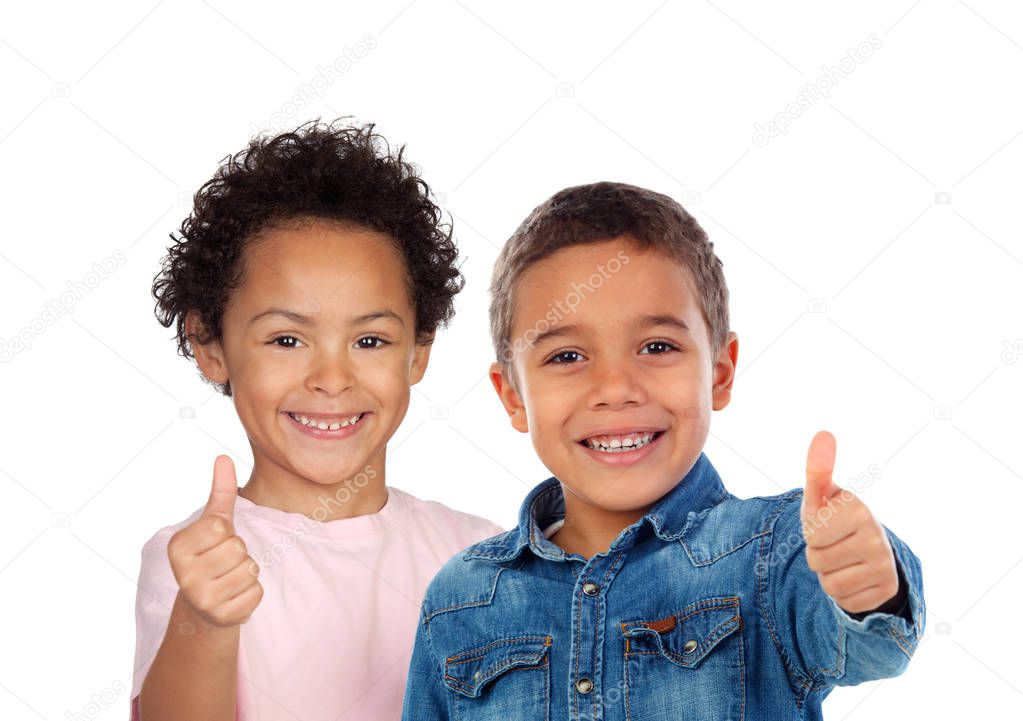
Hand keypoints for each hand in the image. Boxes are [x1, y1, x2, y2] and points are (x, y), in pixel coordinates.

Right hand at [167, 456, 262, 626]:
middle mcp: (184, 575)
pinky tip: (234, 596)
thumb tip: (223, 457)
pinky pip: (256, 593)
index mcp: (177, 547)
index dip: (226, 532)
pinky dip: (252, 593)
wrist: (203, 606)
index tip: (213, 543)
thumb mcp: (214, 523)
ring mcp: (202, 599)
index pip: (221, 526)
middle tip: (223, 563)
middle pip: (238, 548)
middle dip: (238, 553)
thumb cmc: (211, 555)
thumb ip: (221, 491)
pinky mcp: (222, 618)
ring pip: (249, 569)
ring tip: (228, 578)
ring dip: (246, 572)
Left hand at [801, 431, 898, 613]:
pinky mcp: (886, 591)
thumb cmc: (835, 517)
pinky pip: (845, 602)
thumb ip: (818, 469)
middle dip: (818, 555)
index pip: (812, 537)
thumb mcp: (822, 496)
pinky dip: (843, 593)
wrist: (865, 547)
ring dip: (828, 575)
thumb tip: (823, 434)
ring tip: (842, 559)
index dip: (811, 533)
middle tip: (834, 543)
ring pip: (829, 585)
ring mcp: (885, 566)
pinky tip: (854, 576)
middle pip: (817, 562)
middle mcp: (876, 537)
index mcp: (859, 510)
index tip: (827, 524)